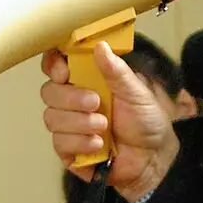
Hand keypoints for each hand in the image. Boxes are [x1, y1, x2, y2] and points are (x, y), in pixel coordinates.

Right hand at [39, 42, 179, 200]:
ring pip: (51, 118)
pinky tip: (99, 145)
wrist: (154, 156)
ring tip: (104, 126)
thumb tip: (100, 46)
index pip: (56, 66)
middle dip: (71, 97)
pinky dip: (80, 143)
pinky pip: (60, 143)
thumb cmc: (146, 120)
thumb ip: (117, 71)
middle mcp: (72, 102)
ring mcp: (68, 126)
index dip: (53, 65)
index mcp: (86, 81)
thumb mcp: (136, 92)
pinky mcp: (68, 151)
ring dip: (79, 122)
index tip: (65, 72)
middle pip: (48, 92)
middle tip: (96, 102)